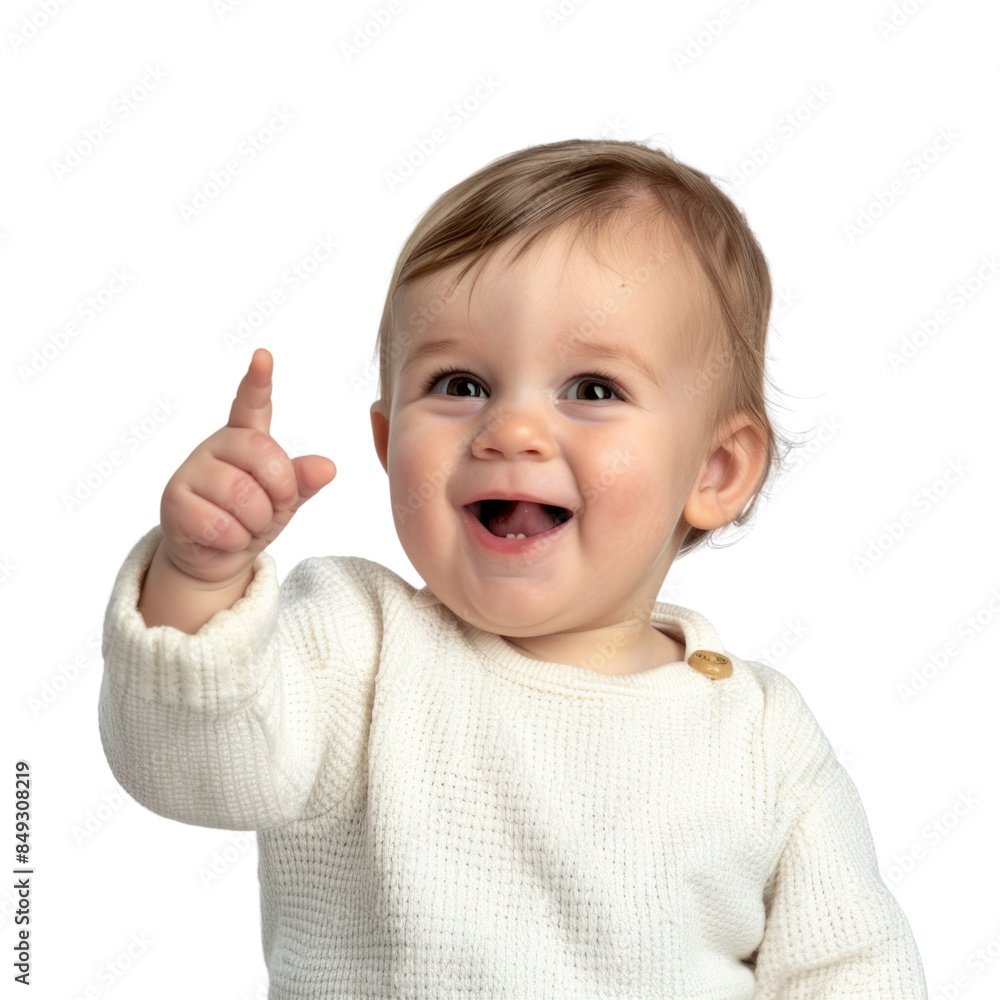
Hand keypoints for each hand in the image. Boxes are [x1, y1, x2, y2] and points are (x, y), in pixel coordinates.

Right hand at [157, 348, 335, 585]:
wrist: (215, 557)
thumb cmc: (252, 518)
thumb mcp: (286, 500)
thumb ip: (303, 481)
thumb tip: (327, 467)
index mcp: (245, 438)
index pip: (252, 404)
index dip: (258, 381)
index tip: (263, 358)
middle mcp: (216, 447)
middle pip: (263, 455)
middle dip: (281, 491)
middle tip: (272, 508)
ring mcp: (191, 471)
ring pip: (243, 496)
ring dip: (256, 523)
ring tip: (245, 525)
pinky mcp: (174, 501)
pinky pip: (220, 524)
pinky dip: (233, 540)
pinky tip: (223, 537)